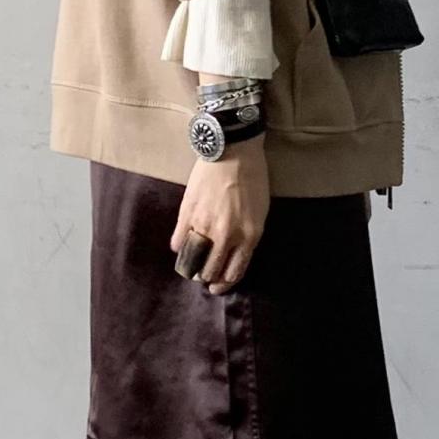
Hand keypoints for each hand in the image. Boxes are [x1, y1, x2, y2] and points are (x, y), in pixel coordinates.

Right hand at [171, 133, 269, 294]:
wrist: (234, 151)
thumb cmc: (253, 179)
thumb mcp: (260, 212)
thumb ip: (247, 236)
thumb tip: (233, 255)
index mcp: (249, 236)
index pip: (234, 272)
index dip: (224, 284)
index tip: (217, 287)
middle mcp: (227, 236)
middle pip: (211, 271)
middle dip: (207, 278)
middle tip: (203, 277)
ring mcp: (205, 226)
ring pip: (193, 260)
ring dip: (190, 267)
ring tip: (189, 266)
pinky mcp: (188, 214)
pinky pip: (179, 241)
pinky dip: (179, 247)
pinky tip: (180, 246)